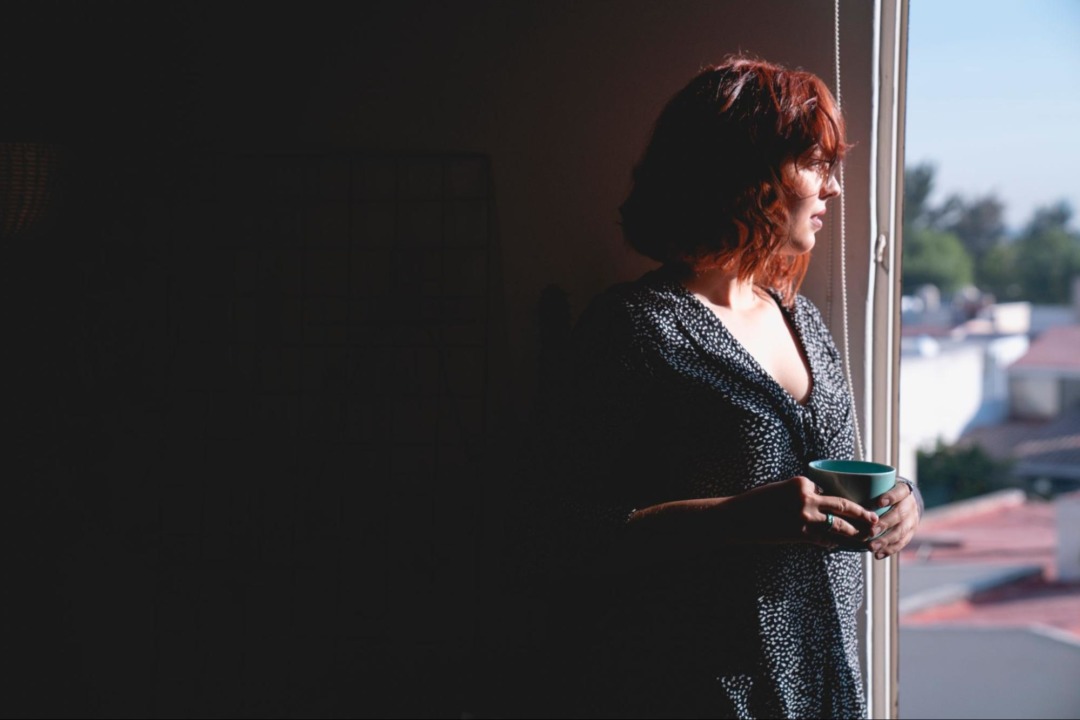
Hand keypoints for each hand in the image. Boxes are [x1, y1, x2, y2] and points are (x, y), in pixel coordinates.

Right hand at [737, 476, 881, 547]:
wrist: (738, 518)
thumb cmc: (755, 501)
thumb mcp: (779, 489)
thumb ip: (800, 493)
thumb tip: (817, 500)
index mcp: (801, 483)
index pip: (826, 489)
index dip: (832, 497)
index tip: (846, 504)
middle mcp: (806, 499)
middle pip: (842, 506)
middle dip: (861, 513)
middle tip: (874, 518)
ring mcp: (804, 518)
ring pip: (838, 526)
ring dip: (853, 532)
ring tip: (865, 536)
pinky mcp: (800, 535)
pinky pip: (823, 540)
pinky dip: (832, 543)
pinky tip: (837, 545)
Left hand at [865, 479, 920, 558]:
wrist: (906, 501)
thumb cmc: (886, 492)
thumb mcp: (883, 485)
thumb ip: (869, 488)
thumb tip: (841, 488)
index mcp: (903, 490)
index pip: (900, 492)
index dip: (891, 497)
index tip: (879, 502)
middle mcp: (910, 505)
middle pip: (899, 515)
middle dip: (885, 524)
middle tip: (871, 531)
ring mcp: (912, 520)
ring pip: (901, 531)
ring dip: (885, 541)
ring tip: (871, 547)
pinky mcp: (910, 533)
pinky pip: (901, 543)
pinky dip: (889, 550)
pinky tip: (878, 554)